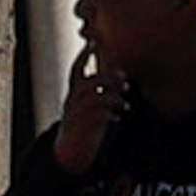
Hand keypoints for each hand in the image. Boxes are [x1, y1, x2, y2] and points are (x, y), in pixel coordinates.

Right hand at [48, 45, 126, 175]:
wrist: (70, 153)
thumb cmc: (85, 126)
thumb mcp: (92, 106)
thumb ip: (104, 91)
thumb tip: (122, 75)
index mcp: (74, 94)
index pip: (75, 70)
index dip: (83, 56)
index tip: (94, 42)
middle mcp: (72, 102)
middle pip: (88, 83)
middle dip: (107, 79)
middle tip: (125, 81)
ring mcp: (75, 116)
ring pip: (92, 100)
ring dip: (112, 98)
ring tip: (125, 103)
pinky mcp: (81, 129)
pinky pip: (95, 118)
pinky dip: (109, 115)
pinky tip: (117, 117)